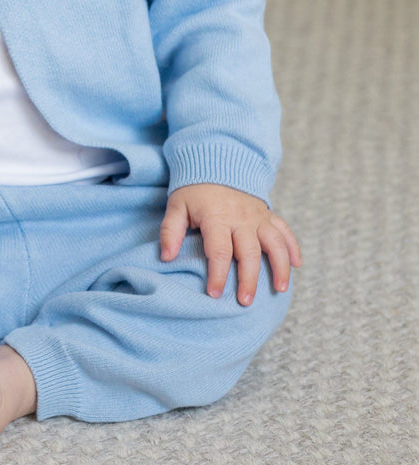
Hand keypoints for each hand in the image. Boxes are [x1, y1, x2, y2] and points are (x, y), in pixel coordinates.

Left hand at [160, 183, 300, 306]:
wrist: (217, 162)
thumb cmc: (194, 191)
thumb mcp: (176, 206)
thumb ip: (170, 231)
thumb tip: (166, 257)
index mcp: (217, 217)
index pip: (220, 250)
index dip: (217, 274)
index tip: (214, 294)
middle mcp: (241, 218)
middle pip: (249, 252)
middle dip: (249, 279)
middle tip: (245, 302)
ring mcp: (258, 216)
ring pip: (274, 243)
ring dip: (280, 266)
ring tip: (280, 289)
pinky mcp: (268, 214)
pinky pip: (284, 230)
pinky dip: (293, 247)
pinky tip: (297, 265)